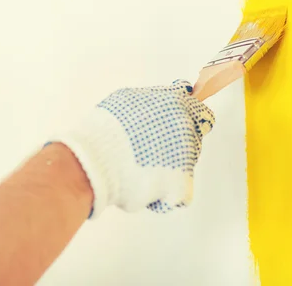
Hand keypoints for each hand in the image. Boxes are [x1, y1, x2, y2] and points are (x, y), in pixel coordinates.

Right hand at [51, 80, 214, 217]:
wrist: (92, 161)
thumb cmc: (104, 132)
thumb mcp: (128, 99)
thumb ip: (156, 99)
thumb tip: (172, 96)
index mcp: (176, 103)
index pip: (199, 111)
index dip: (186, 120)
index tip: (176, 127)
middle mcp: (186, 128)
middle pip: (193, 139)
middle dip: (174, 144)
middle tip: (149, 150)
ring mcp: (186, 157)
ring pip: (185, 165)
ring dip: (167, 167)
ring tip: (140, 166)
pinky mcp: (180, 184)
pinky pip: (179, 194)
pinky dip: (164, 194)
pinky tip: (146, 186)